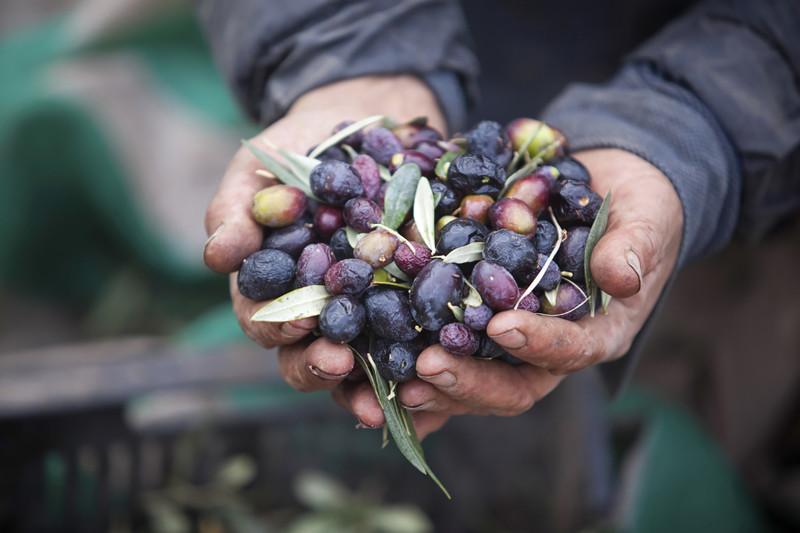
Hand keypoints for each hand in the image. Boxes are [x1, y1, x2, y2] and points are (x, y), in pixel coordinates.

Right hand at [203, 75, 446, 402]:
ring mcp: (364, 311)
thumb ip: (236, 211)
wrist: (368, 118)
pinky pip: (413, 340)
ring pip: (358, 363)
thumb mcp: (260, 171)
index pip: (264, 321)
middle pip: (305, 357)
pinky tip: (430, 370)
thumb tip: (216, 256)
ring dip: (365, 386)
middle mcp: (316, 310)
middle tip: (340, 362)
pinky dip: (417, 364)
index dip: (277, 326)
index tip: (300, 320)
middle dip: (319, 366)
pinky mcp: (411, 302)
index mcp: (272, 288)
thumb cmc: (301, 150)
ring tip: (379, 396)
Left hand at [335, 149, 682, 438]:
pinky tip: (372, 371)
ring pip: (470, 380)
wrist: (601, 190)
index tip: (504, 327)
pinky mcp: (475, 324)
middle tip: (426, 368)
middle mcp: (548, 348)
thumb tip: (622, 278)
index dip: (540, 344)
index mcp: (596, 332)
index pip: (571, 352)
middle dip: (468, 382)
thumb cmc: (635, 207)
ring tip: (390, 378)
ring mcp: (509, 343)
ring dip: (430, 386)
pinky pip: (444, 352)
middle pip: (511, 386)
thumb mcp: (647, 217)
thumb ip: (635, 246)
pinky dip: (408, 368)